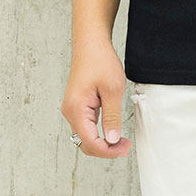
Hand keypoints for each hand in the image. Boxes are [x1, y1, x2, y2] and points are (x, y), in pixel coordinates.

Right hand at [60, 41, 132, 157]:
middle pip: (85, 143)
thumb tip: (112, 140)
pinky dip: (99, 133)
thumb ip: (112, 117)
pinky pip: (86, 127)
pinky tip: (112, 130)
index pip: (89, 142)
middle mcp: (70, 112)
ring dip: (102, 142)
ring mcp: (72, 109)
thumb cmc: (100, 61)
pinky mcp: (78, 106)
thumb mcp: (113, 90)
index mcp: (76, 109)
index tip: (124, 149)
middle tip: (125, 147)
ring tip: (122, 140)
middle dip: (105, 150)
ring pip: (85, 137)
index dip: (108, 151)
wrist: (91, 44)